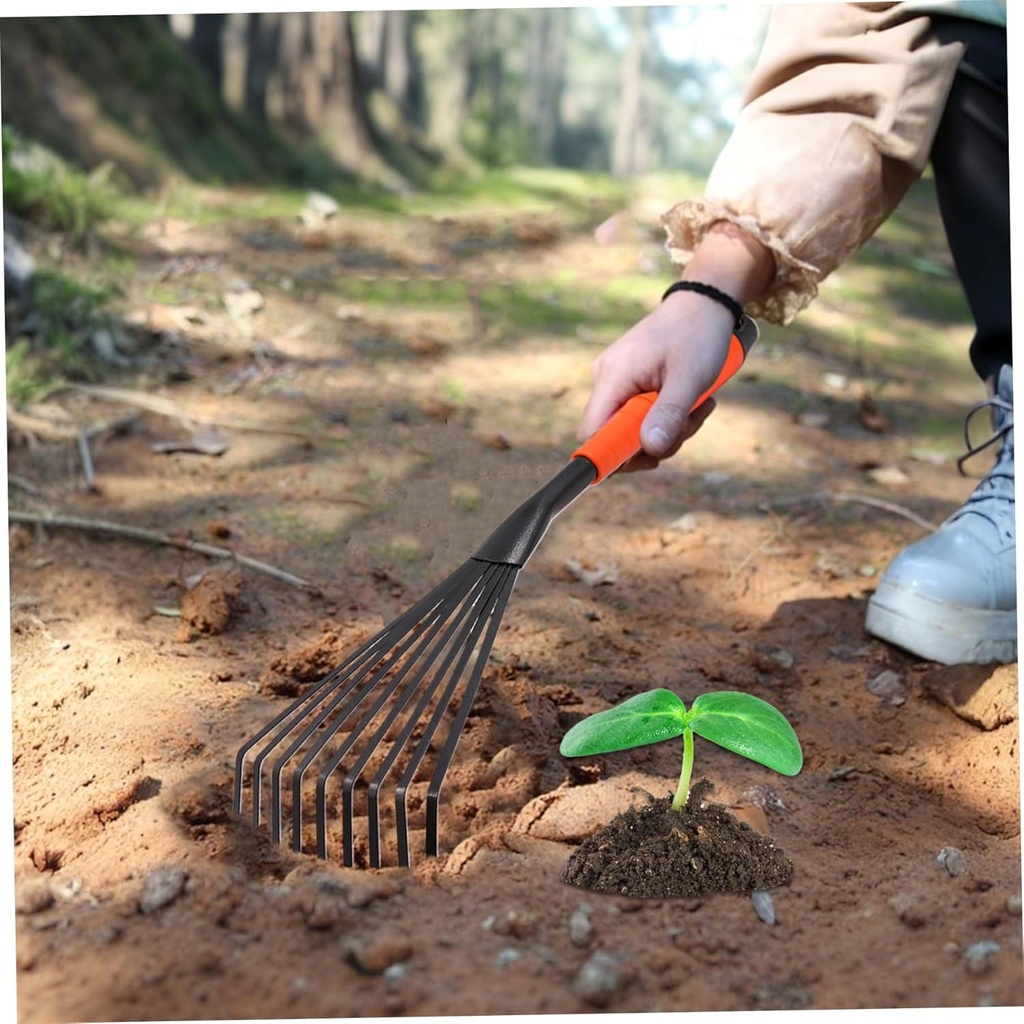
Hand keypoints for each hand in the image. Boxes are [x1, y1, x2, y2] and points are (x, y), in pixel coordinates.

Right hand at [578, 293, 735, 471]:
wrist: (704, 302)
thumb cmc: (698, 333)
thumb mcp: (690, 376)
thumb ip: (669, 414)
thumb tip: (650, 449)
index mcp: (613, 377)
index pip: (592, 432)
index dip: (612, 455)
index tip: (647, 460)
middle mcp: (607, 380)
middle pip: (616, 435)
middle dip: (655, 441)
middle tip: (689, 425)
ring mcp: (617, 382)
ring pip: (633, 429)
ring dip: (669, 429)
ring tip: (699, 405)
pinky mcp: (630, 383)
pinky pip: (642, 415)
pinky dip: (667, 417)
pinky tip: (689, 401)